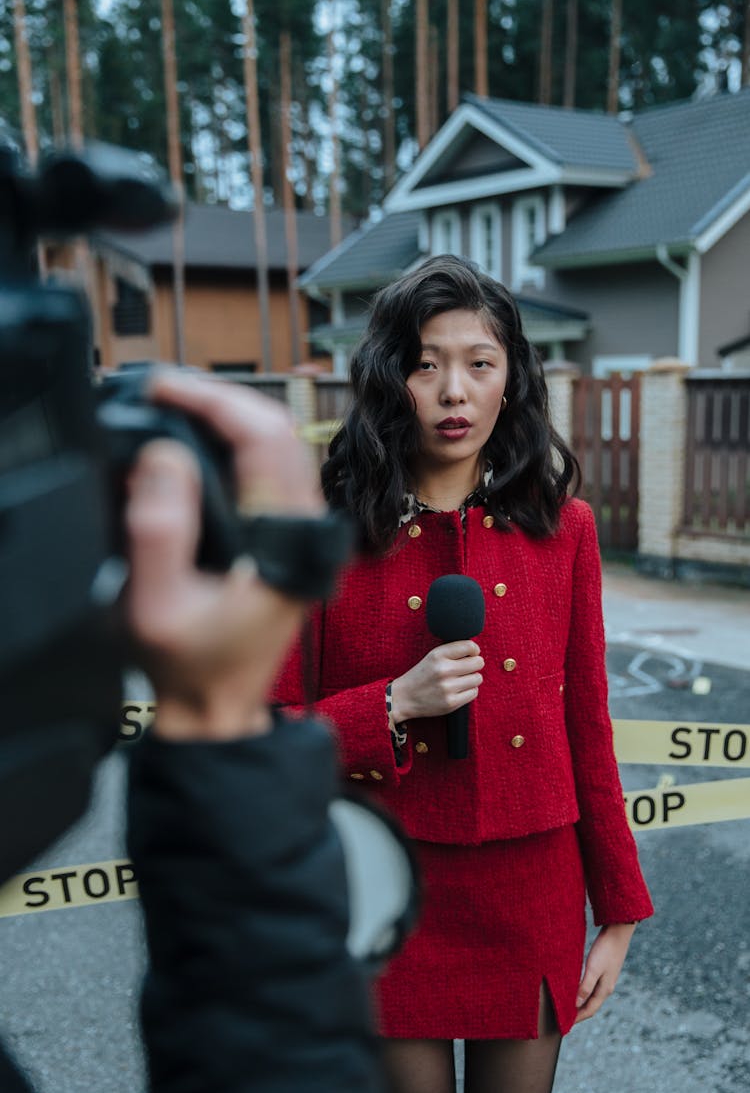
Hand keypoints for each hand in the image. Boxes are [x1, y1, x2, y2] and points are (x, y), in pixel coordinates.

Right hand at [125, 371, 324, 741]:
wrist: (219, 705)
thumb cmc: (190, 664)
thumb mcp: (157, 607)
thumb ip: (158, 532)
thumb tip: (164, 454)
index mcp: (286, 540)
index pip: (264, 437)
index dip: (211, 399)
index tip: (162, 387)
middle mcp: (306, 527)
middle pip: (277, 428)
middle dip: (218, 398)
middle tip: (161, 391)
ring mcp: (303, 527)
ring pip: (277, 442)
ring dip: (227, 416)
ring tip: (172, 408)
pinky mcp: (290, 531)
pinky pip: (269, 466)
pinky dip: (233, 442)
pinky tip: (194, 442)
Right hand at [389, 641, 483, 723]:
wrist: (404, 697)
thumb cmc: (422, 675)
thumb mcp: (432, 657)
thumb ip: (453, 651)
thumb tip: (476, 652)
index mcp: (438, 655)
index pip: (469, 646)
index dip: (474, 650)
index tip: (471, 654)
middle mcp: (443, 670)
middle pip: (478, 663)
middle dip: (475, 664)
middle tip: (467, 668)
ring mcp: (448, 687)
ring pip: (478, 678)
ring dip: (472, 678)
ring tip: (460, 680)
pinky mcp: (451, 703)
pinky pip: (474, 692)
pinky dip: (469, 691)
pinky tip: (458, 690)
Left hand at [574, 923, 636, 1022]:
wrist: (618, 932)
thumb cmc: (605, 950)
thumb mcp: (593, 969)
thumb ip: (585, 986)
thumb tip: (576, 1004)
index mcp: (604, 990)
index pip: (589, 1010)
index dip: (577, 1018)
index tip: (565, 1026)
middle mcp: (606, 987)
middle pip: (590, 1005)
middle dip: (578, 1014)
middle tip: (564, 1019)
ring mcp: (606, 979)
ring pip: (591, 996)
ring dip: (580, 1003)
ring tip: (567, 1006)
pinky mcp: (604, 970)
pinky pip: (592, 987)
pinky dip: (583, 992)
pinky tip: (576, 988)